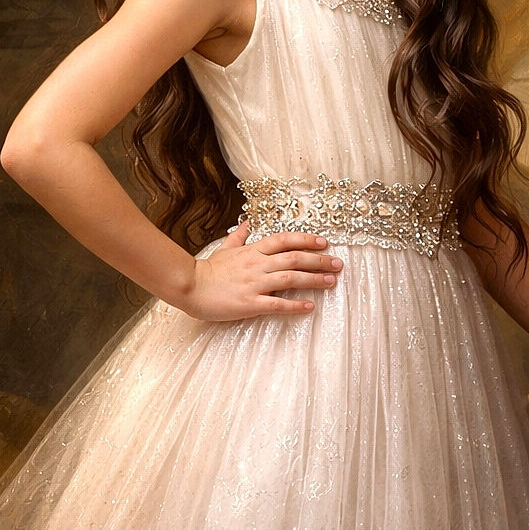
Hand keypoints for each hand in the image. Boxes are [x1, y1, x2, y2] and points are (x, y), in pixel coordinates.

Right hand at [182, 222, 342, 320]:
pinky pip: (277, 303)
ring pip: (291, 277)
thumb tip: (246, 222)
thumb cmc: (208, 270)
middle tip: (338, 264)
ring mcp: (255, 283)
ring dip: (314, 280)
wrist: (190, 286)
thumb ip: (239, 236)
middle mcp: (258, 264)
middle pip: (295, 258)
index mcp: (253, 250)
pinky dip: (295, 305)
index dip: (307, 240)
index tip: (324, 243)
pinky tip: (309, 307)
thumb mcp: (225, 248)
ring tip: (331, 282)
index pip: (285, 240)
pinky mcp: (250, 302)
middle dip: (319, 260)